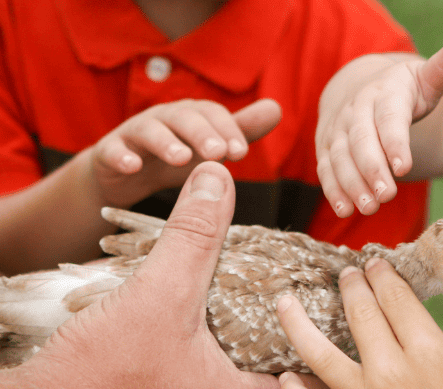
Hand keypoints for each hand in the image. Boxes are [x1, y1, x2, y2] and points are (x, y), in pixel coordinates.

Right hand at [13, 161, 307, 388]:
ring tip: (262, 354)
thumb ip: (194, 234)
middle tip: (296, 334)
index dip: (324, 349)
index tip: (321, 321)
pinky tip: (212, 382)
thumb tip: (218, 176)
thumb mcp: (157, 293)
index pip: (317, 386)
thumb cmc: (98, 375)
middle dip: (299, 372)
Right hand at [88, 98, 280, 206]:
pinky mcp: (109, 153)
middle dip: (202, 133)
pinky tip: (132, 167)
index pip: (213, 115)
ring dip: (165, 142)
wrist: (121, 171)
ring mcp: (135, 134)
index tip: (241, 153)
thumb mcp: (208, 146)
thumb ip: (239, 130)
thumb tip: (276, 108)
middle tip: (218, 153)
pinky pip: (113, 151)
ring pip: (149, 130)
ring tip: (181, 159)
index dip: (228, 130)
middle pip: (183, 117)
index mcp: (192, 118)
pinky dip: (121, 156)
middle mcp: (165, 119)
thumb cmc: (173, 157)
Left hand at [277, 258, 442, 388]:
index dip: (381, 274)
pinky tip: (284, 377)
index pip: (394, 296)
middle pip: (358, 313)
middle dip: (349, 286)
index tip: (373, 263)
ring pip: (318, 354)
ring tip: (283, 301)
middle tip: (343, 275)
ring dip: (296, 323)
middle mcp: (390, 372)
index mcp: (428, 351)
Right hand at [316, 29, 442, 215]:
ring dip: (352, 185)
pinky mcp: (325, 150)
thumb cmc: (400, 93)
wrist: (359, 91)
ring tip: (369, 207)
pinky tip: (345, 209)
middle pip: (360, 141)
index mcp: (383, 91)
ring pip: (340, 159)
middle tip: (386, 196)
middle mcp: (355, 110)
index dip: (394, 142)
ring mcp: (337, 131)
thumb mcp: (424, 79)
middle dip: (372, 169)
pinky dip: (334, 191)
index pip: (388, 117)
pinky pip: (325, 171)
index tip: (404, 167)